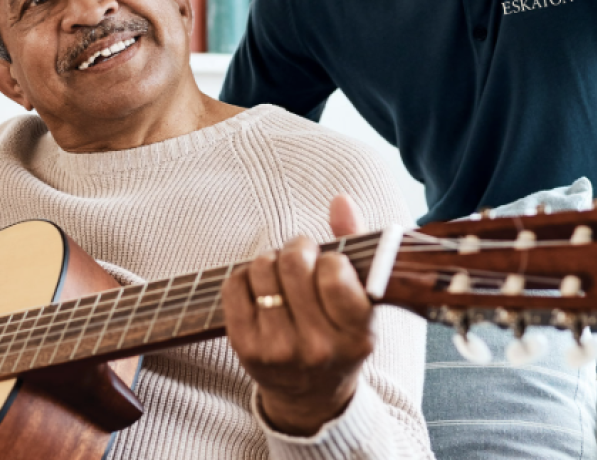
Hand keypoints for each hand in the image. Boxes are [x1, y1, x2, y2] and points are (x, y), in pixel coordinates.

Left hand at [223, 195, 373, 435]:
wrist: (311, 396)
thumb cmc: (340, 336)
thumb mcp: (362, 301)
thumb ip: (357, 246)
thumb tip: (340, 200)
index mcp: (357, 335)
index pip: (333, 273)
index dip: (329, 259)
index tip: (330, 266)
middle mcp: (318, 348)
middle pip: (293, 263)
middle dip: (297, 249)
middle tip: (301, 259)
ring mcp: (278, 350)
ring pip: (262, 268)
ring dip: (271, 261)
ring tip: (282, 275)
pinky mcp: (245, 347)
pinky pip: (235, 284)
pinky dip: (246, 276)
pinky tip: (261, 289)